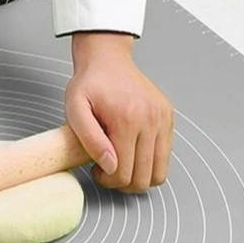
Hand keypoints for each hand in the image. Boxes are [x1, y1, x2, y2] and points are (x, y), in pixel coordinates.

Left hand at [65, 32, 173, 191]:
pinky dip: (150, 162)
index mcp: (126, 120)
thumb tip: (110, 165)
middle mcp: (150, 120)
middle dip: (123, 182)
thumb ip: (90, 139)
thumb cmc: (89, 84)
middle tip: (107, 170)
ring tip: (121, 164)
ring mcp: (163, 119)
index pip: (123, 173)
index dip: (107, 180)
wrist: (107, 59)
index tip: (97, 170)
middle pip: (143, 177)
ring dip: (139, 177)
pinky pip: (165, 155)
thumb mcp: (75, 109)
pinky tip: (133, 152)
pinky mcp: (168, 117)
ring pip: (158, 172)